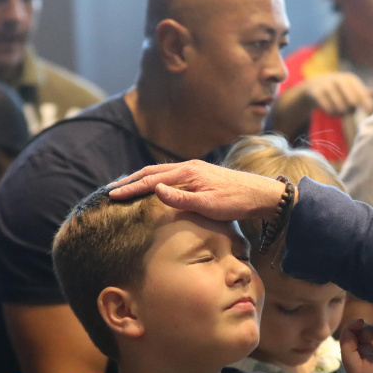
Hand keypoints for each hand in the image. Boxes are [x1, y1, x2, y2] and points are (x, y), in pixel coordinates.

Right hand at [108, 160, 287, 220]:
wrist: (261, 194)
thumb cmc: (236, 202)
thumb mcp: (209, 205)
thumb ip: (181, 198)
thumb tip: (155, 189)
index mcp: (188, 173)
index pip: (151, 180)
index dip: (130, 188)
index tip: (112, 195)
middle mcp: (188, 167)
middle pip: (151, 171)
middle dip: (130, 180)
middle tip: (111, 189)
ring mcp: (195, 169)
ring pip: (160, 171)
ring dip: (141, 178)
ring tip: (126, 186)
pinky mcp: (200, 174)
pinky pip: (170, 174)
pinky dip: (155, 179)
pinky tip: (153, 187)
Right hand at [299, 73, 372, 117]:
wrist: (313, 85)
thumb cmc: (337, 88)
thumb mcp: (349, 87)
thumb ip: (362, 92)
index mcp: (349, 79)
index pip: (361, 91)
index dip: (366, 101)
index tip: (370, 110)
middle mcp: (339, 79)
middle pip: (352, 101)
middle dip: (352, 109)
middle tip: (348, 112)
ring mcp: (327, 85)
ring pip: (340, 106)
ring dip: (340, 113)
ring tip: (339, 112)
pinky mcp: (317, 92)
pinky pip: (328, 108)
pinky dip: (331, 113)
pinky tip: (330, 112)